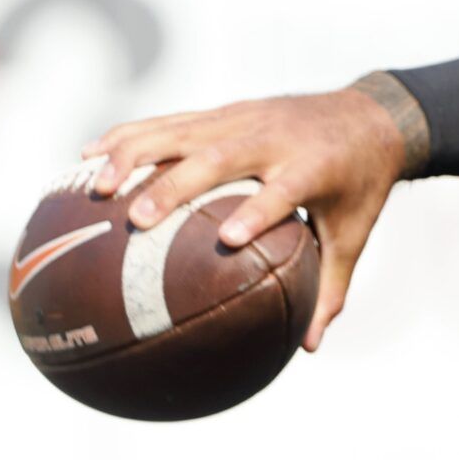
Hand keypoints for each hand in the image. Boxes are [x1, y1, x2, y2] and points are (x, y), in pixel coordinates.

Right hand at [81, 84, 409, 351]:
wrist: (371, 115)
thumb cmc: (360, 185)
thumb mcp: (353, 234)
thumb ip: (331, 287)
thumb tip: (310, 348)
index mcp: (313, 167)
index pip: (283, 190)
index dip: (258, 211)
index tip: (228, 240)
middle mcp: (275, 138)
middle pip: (221, 157)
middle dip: (177, 184)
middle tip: (137, 220)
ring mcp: (247, 118)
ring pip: (184, 131)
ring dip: (136, 154)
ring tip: (96, 187)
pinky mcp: (227, 111)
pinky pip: (171, 122)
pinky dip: (129, 136)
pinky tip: (87, 157)